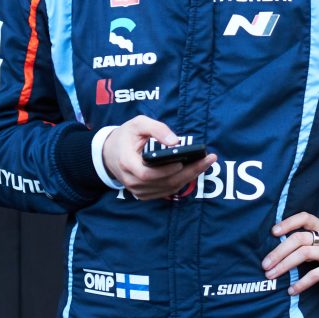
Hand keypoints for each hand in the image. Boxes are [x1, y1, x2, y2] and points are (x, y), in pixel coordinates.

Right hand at [101, 115, 216, 199]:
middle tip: (208, 160)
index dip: (167, 170)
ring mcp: (138, 190)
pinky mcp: (145, 194)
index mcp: (126, 163)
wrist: (110, 153)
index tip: (183, 160)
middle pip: (164, 182)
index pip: (148, 173)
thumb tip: (175, 141)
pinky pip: (167, 191)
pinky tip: (194, 171)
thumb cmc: (126, 136)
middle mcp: (132, 181)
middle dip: (189, 171)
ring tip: (206, 163)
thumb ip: (156, 128)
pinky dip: (182, 182)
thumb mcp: (137, 124)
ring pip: (168, 188)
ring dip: (189, 177)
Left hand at [262, 213, 318, 295]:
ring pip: (303, 254)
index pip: (305, 217)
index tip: (273, 232)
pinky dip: (301, 283)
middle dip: (278, 251)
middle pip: (298, 238)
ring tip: (271, 275)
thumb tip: (307, 222)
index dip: (288, 223)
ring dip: (284, 265)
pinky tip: (292, 290)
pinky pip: (315, 275)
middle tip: (264, 264)